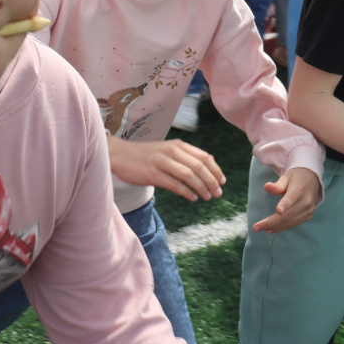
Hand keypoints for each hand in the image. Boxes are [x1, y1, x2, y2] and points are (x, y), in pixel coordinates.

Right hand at [107, 136, 224, 201]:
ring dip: (201, 188)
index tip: (222, 181)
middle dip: (212, 181)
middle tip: (218, 193)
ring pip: (188, 175)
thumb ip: (187, 155)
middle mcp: (171, 151)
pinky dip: (186, 192)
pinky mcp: (152, 174)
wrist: (120, 155)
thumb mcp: (168, 150)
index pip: (204, 157)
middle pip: (199, 166)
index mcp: (178, 145)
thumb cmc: (146, 155)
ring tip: (207, 197)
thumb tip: (211, 161)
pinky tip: (193, 198)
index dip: (216, 170)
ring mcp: (161, 162)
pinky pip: (174, 184)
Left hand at [252, 167, 320, 232]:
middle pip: (287, 215)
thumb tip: (266, 187)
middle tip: (256, 227)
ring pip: (290, 222)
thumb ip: (277, 185)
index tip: (278, 211)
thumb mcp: (286, 177)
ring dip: (275, 227)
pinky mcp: (308, 216)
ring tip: (262, 229)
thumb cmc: (295, 178)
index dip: (285, 205)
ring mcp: (308, 210)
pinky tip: (272, 229)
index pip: (292, 198)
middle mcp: (306, 201)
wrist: (312, 179)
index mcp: (300, 189)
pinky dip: (282, 228)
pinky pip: (294, 224)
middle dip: (271, 222)